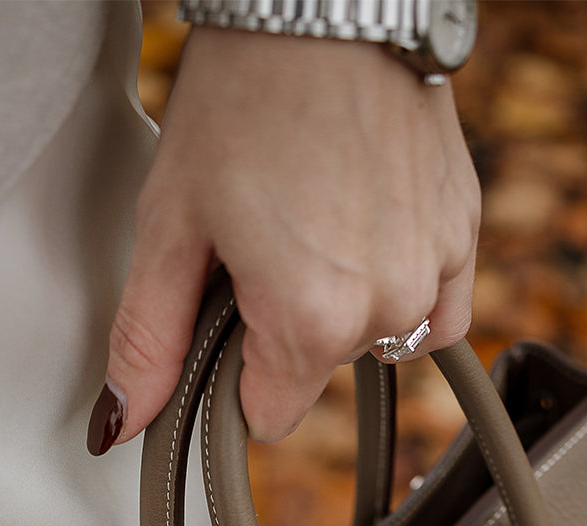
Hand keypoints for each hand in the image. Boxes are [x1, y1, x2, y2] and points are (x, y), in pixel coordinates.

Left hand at [87, 27, 480, 453]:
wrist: (327, 1)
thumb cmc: (244, 95)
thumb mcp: (171, 223)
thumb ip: (148, 337)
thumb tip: (119, 424)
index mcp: (310, 322)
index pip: (268, 415)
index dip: (237, 372)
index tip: (227, 312)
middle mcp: (385, 308)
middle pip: (318, 370)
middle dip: (287, 324)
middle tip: (265, 235)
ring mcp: (434, 271)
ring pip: (377, 339)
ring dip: (347, 302)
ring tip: (316, 219)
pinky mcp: (466, 231)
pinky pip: (436, 308)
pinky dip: (403, 286)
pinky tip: (369, 234)